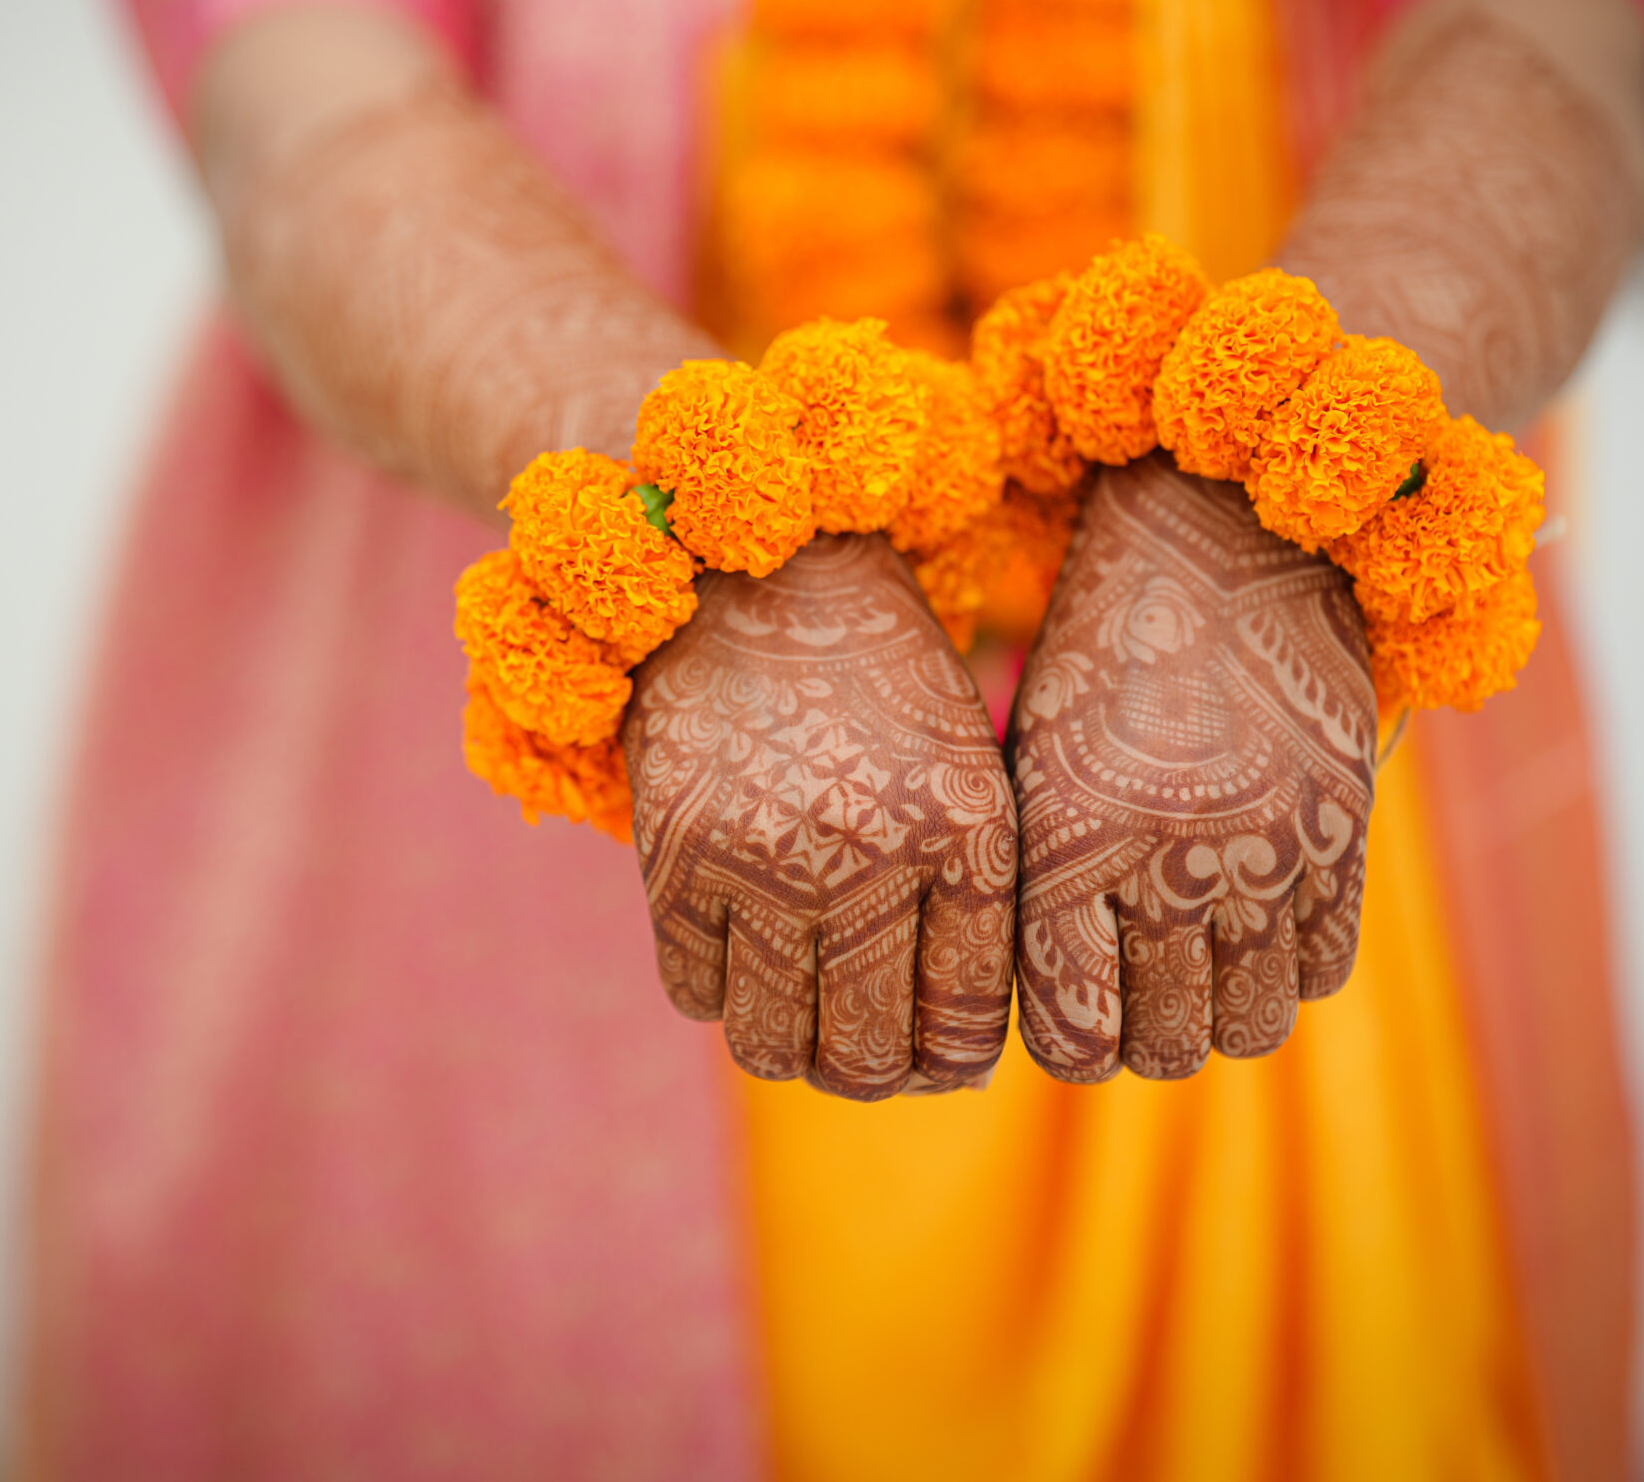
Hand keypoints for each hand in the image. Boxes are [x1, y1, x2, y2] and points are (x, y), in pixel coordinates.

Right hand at [621, 535, 1017, 1098]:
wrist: (757, 568)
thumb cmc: (877, 677)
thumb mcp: (958, 771)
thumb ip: (966, 900)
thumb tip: (949, 1057)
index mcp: (966, 837)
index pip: (963, 1023)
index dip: (949, 1064)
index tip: (934, 1060)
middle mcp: (872, 858)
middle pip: (868, 1056)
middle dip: (870, 1076)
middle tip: (862, 1059)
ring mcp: (766, 861)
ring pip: (774, 1046)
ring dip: (790, 1053)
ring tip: (800, 1026)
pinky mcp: (676, 854)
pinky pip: (695, 992)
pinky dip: (717, 992)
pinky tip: (737, 953)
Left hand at [1008, 455, 1375, 1081]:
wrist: (1219, 535)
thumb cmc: (1100, 656)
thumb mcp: (1038, 765)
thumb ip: (1043, 889)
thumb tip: (1060, 1012)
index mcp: (1063, 842)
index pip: (1070, 1035)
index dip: (1071, 1045)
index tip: (1075, 1022)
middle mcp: (1164, 855)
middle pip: (1165, 1050)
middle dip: (1146, 1043)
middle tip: (1139, 1006)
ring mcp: (1264, 844)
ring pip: (1253, 1027)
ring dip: (1222, 1015)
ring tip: (1201, 974)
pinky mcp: (1343, 825)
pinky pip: (1323, 966)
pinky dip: (1290, 967)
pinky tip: (1260, 924)